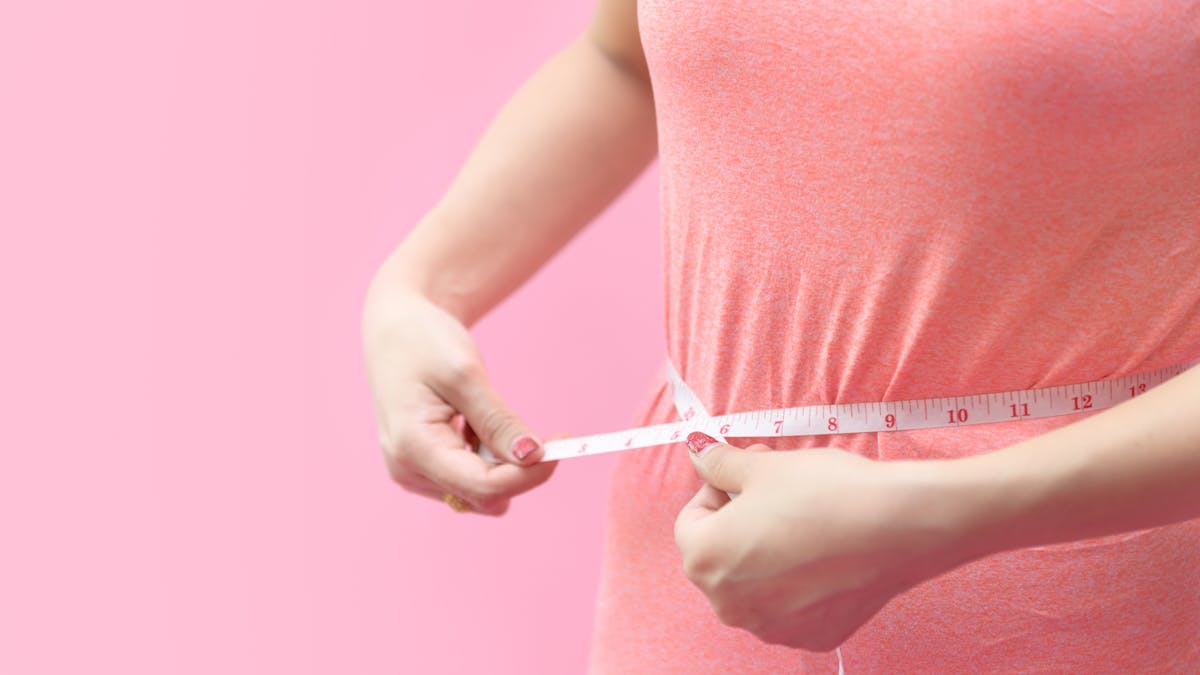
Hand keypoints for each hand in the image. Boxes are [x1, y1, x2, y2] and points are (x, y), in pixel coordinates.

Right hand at [361, 280, 556, 515]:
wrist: (394, 329)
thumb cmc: (424, 342)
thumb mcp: (465, 374)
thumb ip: (498, 421)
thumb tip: (533, 457)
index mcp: (413, 447)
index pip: (485, 486)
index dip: (531, 473)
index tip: (564, 443)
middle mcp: (408, 470)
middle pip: (485, 496)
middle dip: (520, 470)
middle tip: (544, 432)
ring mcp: (412, 473)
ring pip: (480, 494)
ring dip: (502, 464)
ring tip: (484, 418)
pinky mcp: (422, 470)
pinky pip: (469, 482)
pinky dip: (487, 460)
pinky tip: (474, 427)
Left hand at [674, 433, 977, 650]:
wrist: (899, 525)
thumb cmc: (825, 493)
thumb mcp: (763, 466)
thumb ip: (719, 463)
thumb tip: (696, 449)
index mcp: (705, 560)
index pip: (691, 521)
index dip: (717, 491)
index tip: (745, 475)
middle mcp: (730, 605)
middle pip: (719, 555)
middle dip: (739, 521)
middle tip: (775, 490)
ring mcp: (772, 626)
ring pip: (754, 584)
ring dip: (766, 552)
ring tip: (803, 519)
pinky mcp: (812, 635)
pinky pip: (790, 605)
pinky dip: (799, 580)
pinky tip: (825, 552)